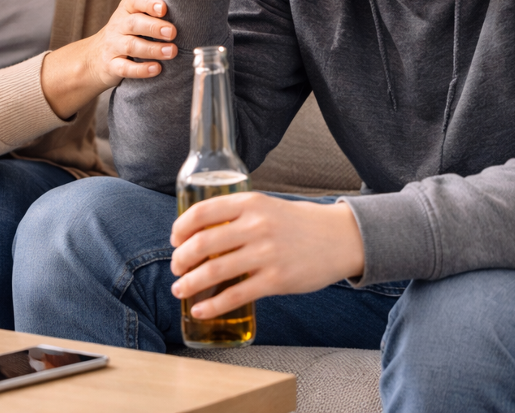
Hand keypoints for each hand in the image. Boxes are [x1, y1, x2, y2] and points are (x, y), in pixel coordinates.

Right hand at [40, 0, 175, 118]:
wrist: (96, 57)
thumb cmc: (124, 29)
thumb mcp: (133, 9)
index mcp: (126, 9)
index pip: (135, 1)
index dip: (149, 3)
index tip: (164, 8)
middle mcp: (118, 26)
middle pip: (134, 24)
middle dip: (154, 27)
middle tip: (173, 32)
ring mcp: (114, 46)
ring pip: (131, 46)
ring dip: (152, 49)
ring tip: (171, 52)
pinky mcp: (112, 66)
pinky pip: (124, 68)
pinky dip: (140, 70)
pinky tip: (156, 70)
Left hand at [169, 193, 363, 318]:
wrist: (340, 238)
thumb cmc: (298, 223)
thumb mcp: (267, 206)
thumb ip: (238, 215)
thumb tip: (202, 233)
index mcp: (250, 203)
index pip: (201, 212)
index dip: (180, 228)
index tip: (174, 239)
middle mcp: (255, 226)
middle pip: (202, 243)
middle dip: (181, 259)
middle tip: (176, 268)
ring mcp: (266, 254)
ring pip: (214, 270)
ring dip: (189, 283)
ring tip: (180, 290)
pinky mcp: (276, 280)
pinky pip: (235, 295)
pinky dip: (212, 305)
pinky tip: (201, 310)